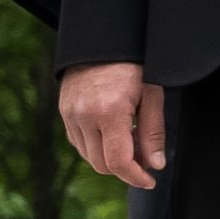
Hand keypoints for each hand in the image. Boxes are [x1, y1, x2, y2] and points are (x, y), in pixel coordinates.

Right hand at [60, 60, 167, 191]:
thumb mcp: (152, 93)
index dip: (136, 177)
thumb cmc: (133, 62)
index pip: (119, 161)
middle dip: (125, 169)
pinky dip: (96, 148)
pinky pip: (79, 143)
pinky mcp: (64, 112)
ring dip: (110, 159)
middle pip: (102, 164)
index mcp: (109, 111)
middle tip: (145, 159)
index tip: (150, 180)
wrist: (102, 38)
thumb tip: (155, 164)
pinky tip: (113, 134)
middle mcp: (84, 116)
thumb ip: (153, 131)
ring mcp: (70, 115)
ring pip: (89, 157)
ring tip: (131, 141)